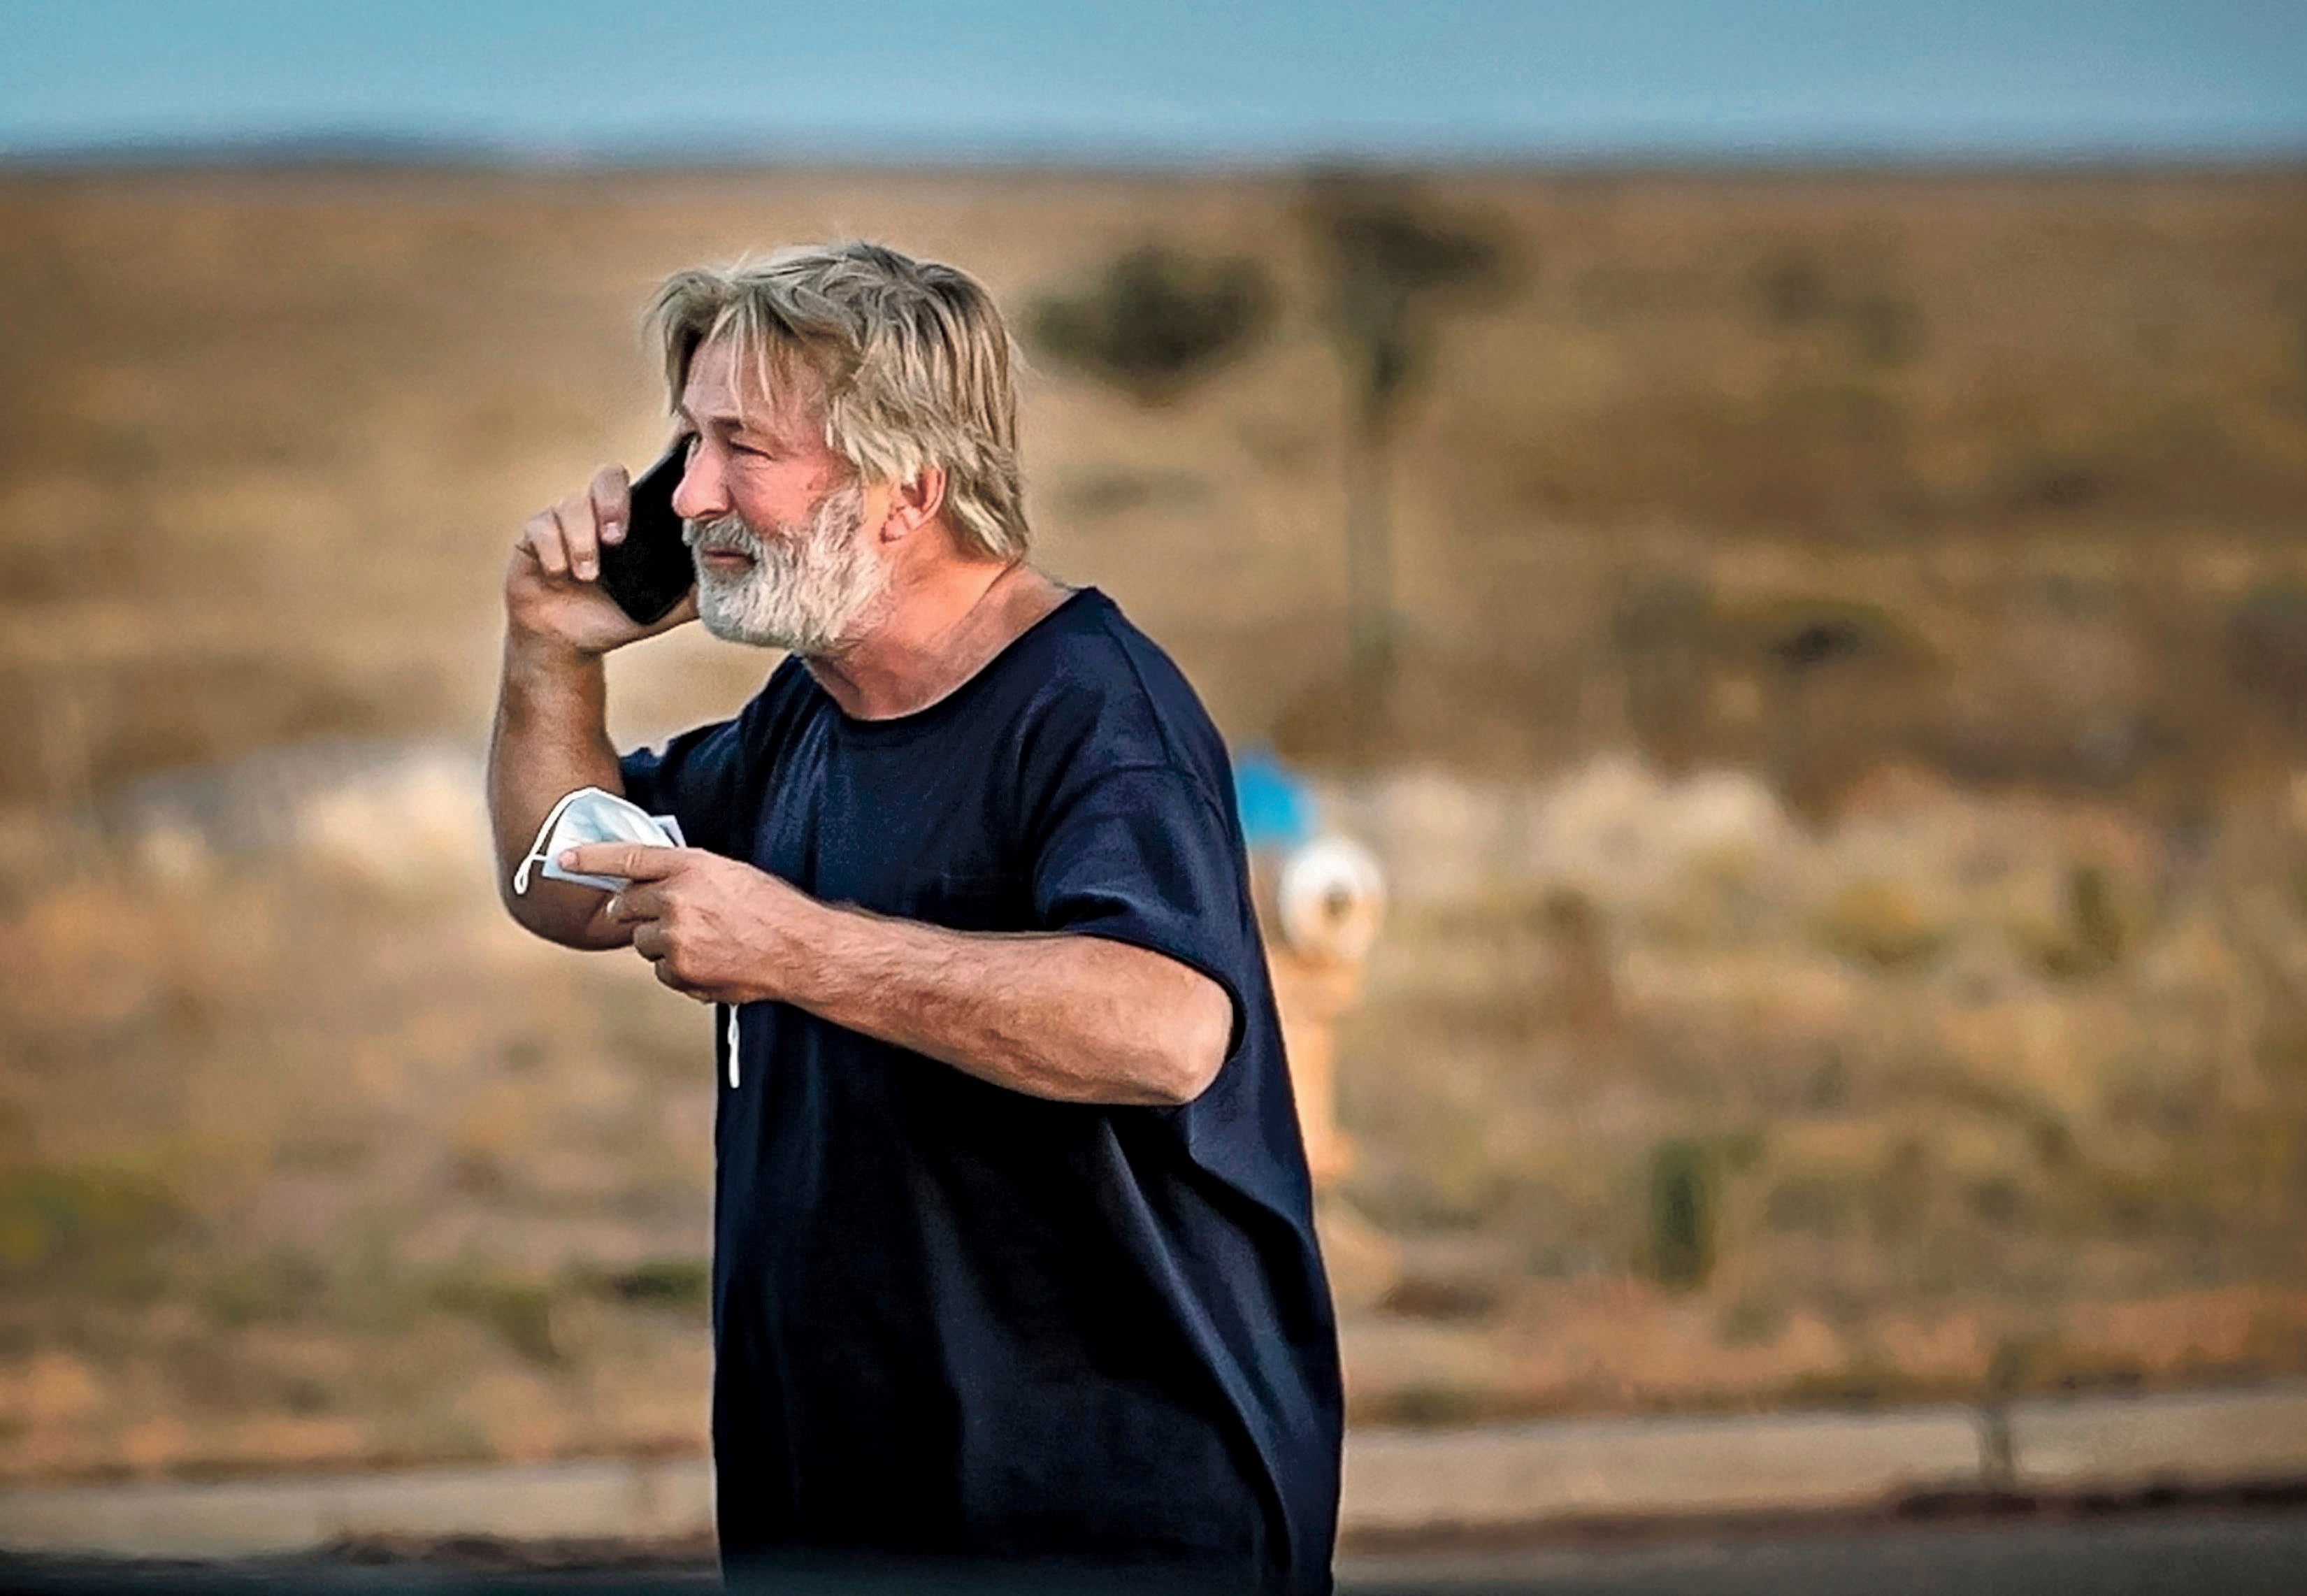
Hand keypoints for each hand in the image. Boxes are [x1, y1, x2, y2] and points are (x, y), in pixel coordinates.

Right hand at [505, 463, 697, 657]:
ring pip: (571, 505)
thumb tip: (733, 575)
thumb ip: (694, 592)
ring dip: (582, 542)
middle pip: (608, 477)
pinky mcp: (533, 536)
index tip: (670, 487)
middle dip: (612, 504)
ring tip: (587, 576)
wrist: (569, 644)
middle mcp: (598, 513)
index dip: (656, 473)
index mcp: (632, 522)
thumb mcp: (663, 608)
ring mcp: (564, 521)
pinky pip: (541, 529)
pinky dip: (554, 553)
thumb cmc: (616, 617)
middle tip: (617, 539)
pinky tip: (559, 575)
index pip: (644, 483)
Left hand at [560, 843, 817, 1003]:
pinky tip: (711, 962)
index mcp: (691, 866)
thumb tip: (650, 886)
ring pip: (642, 941)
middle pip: (625, 905)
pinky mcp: (679, 971)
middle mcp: (677, 899)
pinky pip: (661, 971)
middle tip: (660, 915)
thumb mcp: (729, 874)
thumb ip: (686, 876)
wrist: (799, 950)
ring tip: (705, 942)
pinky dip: (679, 970)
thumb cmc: (771, 908)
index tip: (561, 858)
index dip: (590, 857)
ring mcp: (675, 938)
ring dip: (662, 943)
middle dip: (633, 911)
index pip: (628, 857)